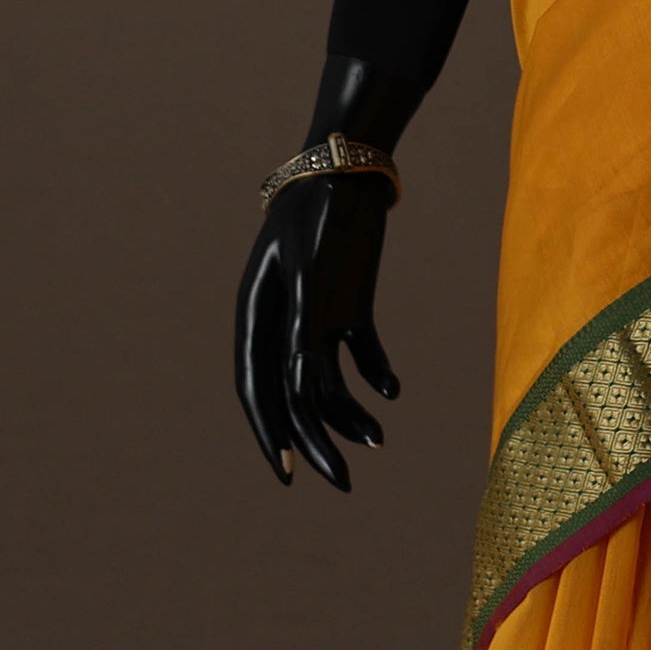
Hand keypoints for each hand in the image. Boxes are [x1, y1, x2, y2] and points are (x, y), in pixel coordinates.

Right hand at [233, 172, 399, 490]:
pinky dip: (374, 373)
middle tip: (342, 483)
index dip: (271, 433)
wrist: (350, 166)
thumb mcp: (311, 265)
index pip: (257, 388)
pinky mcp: (348, 303)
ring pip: (328, 380)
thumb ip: (303, 321)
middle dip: (315, 441)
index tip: (289, 473)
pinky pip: (358, 351)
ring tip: (380, 439)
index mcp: (256, 314)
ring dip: (350, 412)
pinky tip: (394, 390)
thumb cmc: (322, 210)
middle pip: (293, 394)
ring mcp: (316, 314)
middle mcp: (282, 322)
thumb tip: (302, 380)